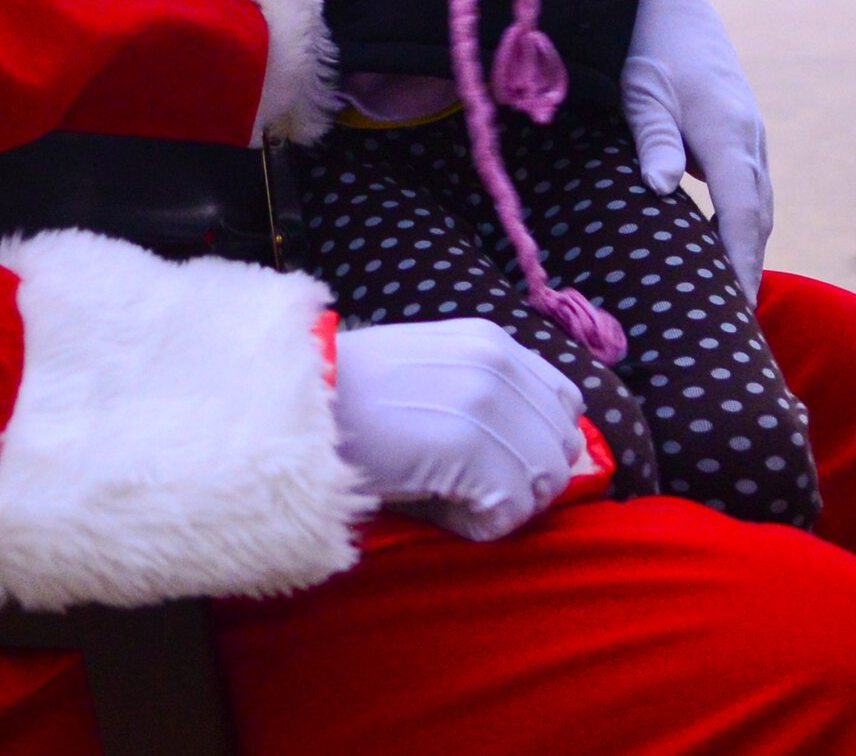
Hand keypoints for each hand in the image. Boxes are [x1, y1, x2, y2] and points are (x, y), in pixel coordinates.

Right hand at [332, 318, 584, 541]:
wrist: (301, 403)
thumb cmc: (356, 394)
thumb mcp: (431, 368)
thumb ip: (487, 390)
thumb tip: (542, 449)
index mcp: (491, 340)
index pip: (564, 402)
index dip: (538, 440)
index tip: (496, 458)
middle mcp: (498, 363)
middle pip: (561, 447)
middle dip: (526, 478)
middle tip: (472, 488)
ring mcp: (485, 404)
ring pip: (545, 481)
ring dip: (505, 504)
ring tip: (454, 497)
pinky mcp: (470, 450)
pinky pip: (512, 511)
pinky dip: (482, 525)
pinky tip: (442, 509)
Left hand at [621, 0, 771, 301]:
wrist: (666, 0)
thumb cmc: (645, 42)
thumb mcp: (639, 87)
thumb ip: (652, 136)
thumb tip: (660, 189)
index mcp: (726, 129)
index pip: (743, 210)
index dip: (740, 260)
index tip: (735, 306)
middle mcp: (747, 136)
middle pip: (757, 216)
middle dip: (747, 267)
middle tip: (731, 325)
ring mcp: (746, 135)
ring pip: (754, 204)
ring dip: (744, 248)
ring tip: (725, 302)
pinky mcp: (734, 134)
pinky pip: (743, 189)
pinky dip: (737, 224)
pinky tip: (715, 253)